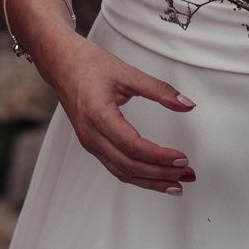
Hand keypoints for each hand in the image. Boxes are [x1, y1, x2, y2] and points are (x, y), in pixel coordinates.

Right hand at [43, 34, 196, 193]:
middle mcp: (91, 134)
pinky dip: (137, 176)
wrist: (62, 64)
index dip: (159, 156)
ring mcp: (89, 142)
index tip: (181, 158)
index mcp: (98, 115)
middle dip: (160, 174)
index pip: (133, 146)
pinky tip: (153, 177)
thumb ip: (159, 90)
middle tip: (185, 174)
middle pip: (129, 165)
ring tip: (174, 184)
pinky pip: (115, 167)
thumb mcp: (128, 73)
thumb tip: (186, 104)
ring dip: (150, 181)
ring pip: (122, 172)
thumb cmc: (89, 65)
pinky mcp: (91, 144)